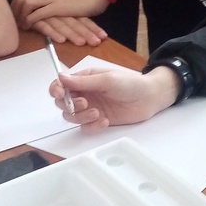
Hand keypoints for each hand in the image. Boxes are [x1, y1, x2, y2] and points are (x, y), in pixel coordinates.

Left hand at [13, 0, 109, 24]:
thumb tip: (39, 5)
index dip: (15, 4)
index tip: (14, 14)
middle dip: (14, 10)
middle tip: (14, 22)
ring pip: (26, 3)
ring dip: (21, 15)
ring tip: (21, 25)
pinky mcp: (58, 6)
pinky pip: (38, 13)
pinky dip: (31, 20)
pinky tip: (29, 26)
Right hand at [30, 15, 106, 45]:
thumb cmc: (40, 5)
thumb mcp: (59, 12)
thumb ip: (70, 19)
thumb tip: (86, 29)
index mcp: (65, 8)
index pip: (81, 18)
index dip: (91, 27)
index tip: (102, 36)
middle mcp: (57, 9)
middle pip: (74, 22)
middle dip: (85, 32)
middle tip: (96, 42)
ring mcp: (45, 13)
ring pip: (61, 24)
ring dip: (72, 34)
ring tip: (82, 43)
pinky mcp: (33, 18)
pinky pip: (44, 25)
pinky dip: (53, 32)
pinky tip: (61, 40)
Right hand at [51, 66, 179, 130]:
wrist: (149, 98)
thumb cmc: (130, 83)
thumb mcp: (106, 79)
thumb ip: (83, 81)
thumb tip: (61, 78)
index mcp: (84, 79)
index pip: (61, 84)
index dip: (56, 90)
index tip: (60, 94)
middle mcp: (84, 93)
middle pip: (63, 103)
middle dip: (70, 105)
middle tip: (85, 104)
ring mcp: (90, 108)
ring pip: (72, 117)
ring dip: (81, 117)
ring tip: (98, 113)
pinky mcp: (98, 120)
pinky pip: (85, 127)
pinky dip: (92, 126)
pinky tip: (105, 121)